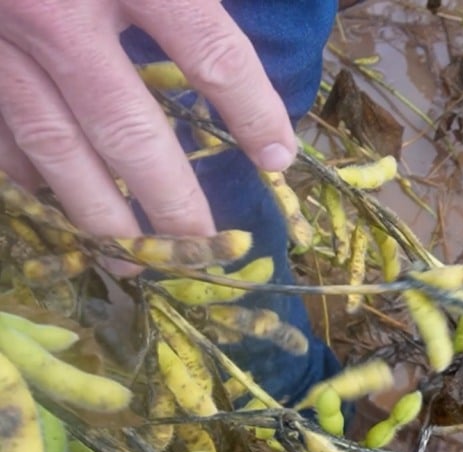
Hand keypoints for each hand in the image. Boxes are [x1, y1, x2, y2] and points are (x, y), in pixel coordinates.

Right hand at [0, 1, 296, 246]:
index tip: (279, 157)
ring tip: (137, 262)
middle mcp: (56, 13)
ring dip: (100, 214)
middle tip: (207, 246)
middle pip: (127, 126)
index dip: (252, 111)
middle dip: (171, 198)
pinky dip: (29, 177)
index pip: (209, 53)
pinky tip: (59, 210)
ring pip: (55, 146)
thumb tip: (236, 33)